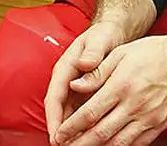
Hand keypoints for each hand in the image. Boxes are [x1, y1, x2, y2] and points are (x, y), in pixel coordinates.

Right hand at [44, 21, 126, 141]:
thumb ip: (92, 51)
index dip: (54, 118)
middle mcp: (67, 81)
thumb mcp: (98, 39)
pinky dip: (84, 124)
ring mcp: (75, 88)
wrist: (112, 31)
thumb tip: (84, 64)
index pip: (54, 98)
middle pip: (59, 111)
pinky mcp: (85, 93)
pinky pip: (82, 112)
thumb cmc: (104, 35)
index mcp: (65, 69)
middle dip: (61, 131)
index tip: (56, 136)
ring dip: (72, 131)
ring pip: (70, 114)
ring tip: (78, 145)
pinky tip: (92, 135)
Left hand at [51, 26, 166, 145]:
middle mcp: (135, 104)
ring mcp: (149, 117)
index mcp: (122, 85)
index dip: (71, 128)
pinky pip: (137, 144)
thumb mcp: (122, 53)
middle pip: (100, 133)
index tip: (59, 134)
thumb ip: (97, 72)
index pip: (90, 113)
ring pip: (117, 143)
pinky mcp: (160, 124)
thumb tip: (74, 85)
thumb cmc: (155, 53)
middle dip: (79, 144)